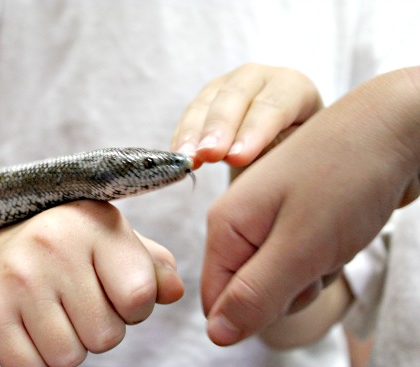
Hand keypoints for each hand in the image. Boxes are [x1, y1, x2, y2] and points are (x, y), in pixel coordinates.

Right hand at [0, 201, 183, 366]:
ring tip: (55, 312)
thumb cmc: (64, 243)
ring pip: (70, 358)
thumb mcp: (112, 238)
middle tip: (79, 301)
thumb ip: (151, 266)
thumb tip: (175, 292)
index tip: (118, 293)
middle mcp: (53, 245)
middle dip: (100, 328)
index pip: (140, 296)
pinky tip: (33, 325)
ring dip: (69, 345)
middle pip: (106, 336)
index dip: (136, 306)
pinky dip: (38, 359)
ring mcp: (17, 279)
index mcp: (93, 222)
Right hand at [171, 63, 322, 167]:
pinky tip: (178, 154)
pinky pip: (190, 114)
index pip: (274, 104)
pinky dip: (183, 136)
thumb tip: (254, 173)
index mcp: (293, 88)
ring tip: (188, 158)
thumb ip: (280, 158)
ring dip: (195, 132)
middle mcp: (260, 78)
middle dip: (220, 127)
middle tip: (209, 154)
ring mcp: (229, 85)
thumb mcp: (297, 155)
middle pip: (236, 96)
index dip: (254, 130)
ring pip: (207, 102)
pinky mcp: (207, 98)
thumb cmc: (296, 154)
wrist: (283, 144)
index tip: (237, 157)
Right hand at [201, 68, 419, 345]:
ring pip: (278, 281)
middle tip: (315, 254)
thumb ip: (253, 295)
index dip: (253, 309)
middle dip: (289, 290)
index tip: (287, 282)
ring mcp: (267, 219)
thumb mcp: (299, 248)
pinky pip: (300, 262)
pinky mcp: (292, 221)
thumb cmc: (345, 178)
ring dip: (311, 273)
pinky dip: (324, 258)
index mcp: (226, 224)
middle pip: (249, 294)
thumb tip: (216, 336)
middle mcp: (240, 222)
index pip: (217, 300)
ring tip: (330, 237)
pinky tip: (338, 232)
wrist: (391, 128)